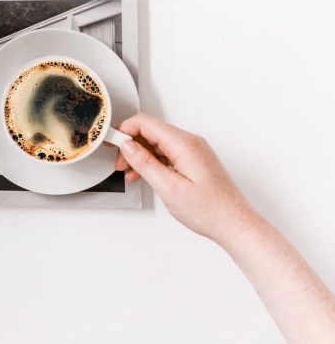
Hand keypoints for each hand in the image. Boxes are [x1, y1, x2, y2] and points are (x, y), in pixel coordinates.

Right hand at [114, 113, 259, 244]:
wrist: (235, 225)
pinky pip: (166, 154)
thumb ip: (145, 163)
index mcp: (184, 144)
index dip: (125, 130)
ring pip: (157, 144)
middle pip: (150, 132)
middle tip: (120, 164)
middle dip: (130, 145)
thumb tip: (127, 145)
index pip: (146, 123)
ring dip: (140, 156)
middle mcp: (190, 143)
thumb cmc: (210, 210)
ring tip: (131, 174)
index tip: (111, 142)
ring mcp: (192, 152)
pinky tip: (145, 176)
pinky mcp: (193, 161)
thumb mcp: (169, 188)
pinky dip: (152, 162)